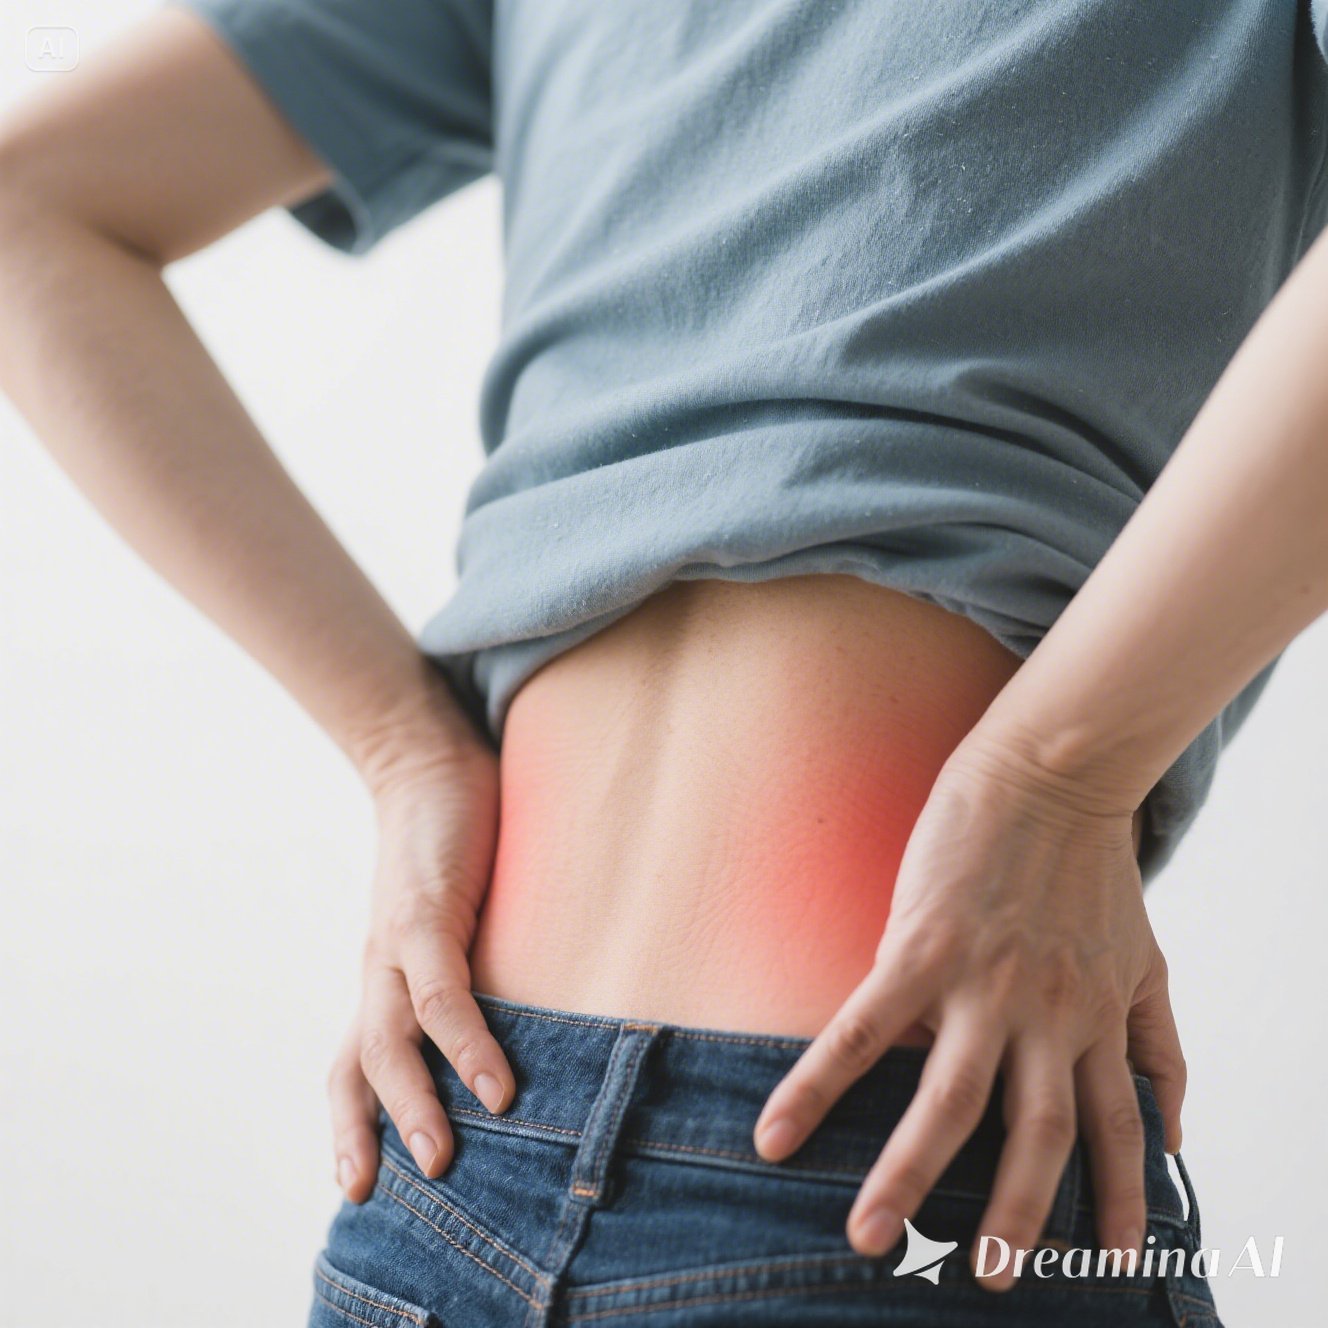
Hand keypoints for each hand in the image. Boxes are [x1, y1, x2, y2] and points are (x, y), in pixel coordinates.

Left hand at [327, 721, 512, 1201]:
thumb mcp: (457, 918)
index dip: (350, 1124)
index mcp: (386, 974)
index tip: (356, 1188)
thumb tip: (514, 1014)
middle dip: (373, 1130)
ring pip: (391, 1039)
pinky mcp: (427, 909)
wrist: (429, 760)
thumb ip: (468, 964)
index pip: (352, 1063)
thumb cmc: (454, 845)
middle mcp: (381, 967)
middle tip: (396, 1194)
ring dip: (414, 1102)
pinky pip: (442, 989)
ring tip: (444, 1159)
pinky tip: (498, 1083)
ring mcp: (398, 940)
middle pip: (359, 1064)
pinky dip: (467, 1041)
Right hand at [751, 735, 1185, 1290]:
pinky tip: (776, 1133)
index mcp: (1098, 1021)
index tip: (1103, 1269)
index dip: (1116, 1205)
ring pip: (946, 1101)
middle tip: (981, 1282)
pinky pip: (862, 1032)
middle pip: (1033, 1137)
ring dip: (907, 1174)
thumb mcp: (1147, 961)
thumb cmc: (1090, 868)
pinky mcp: (919, 950)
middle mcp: (1046, 1016)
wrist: (1046, 777)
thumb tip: (1177, 1133)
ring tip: (871, 1238)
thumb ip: (1161, 1046)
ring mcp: (980, 985)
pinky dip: (818, 1086)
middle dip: (1008, 1218)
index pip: (1115, 1132)